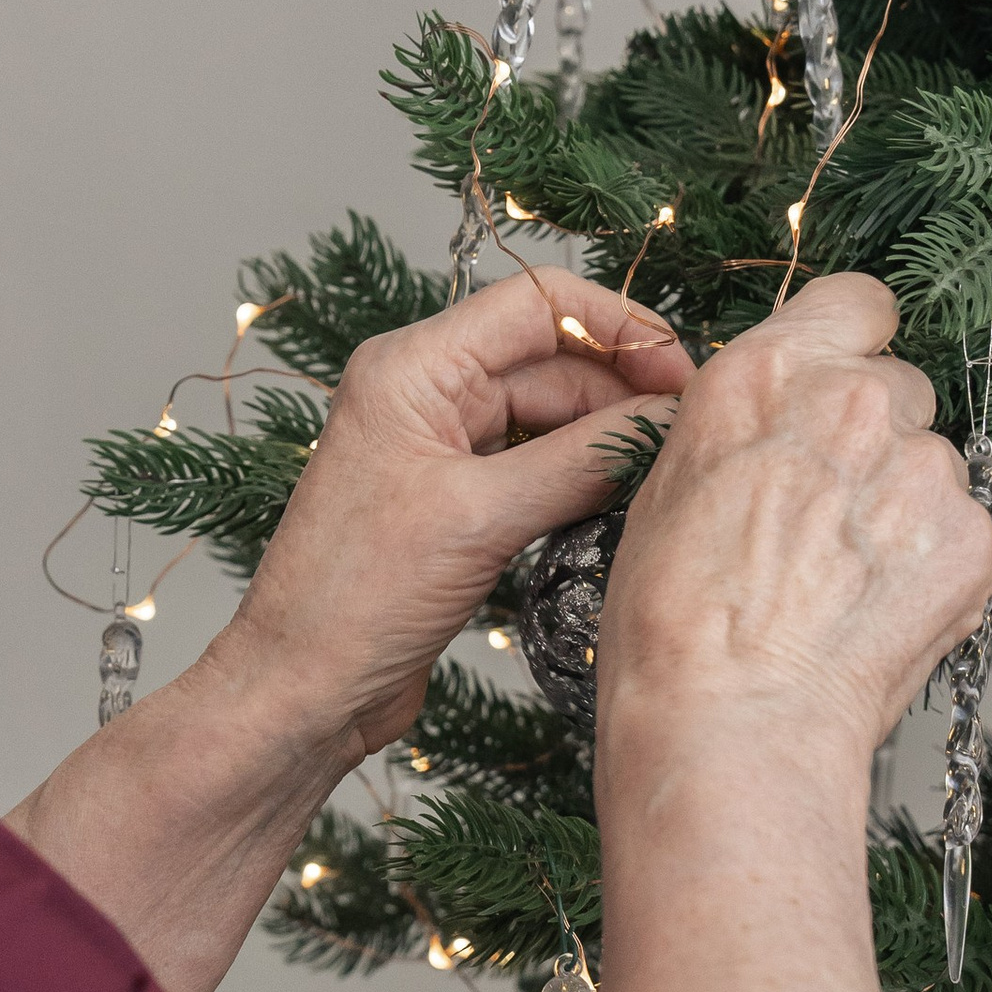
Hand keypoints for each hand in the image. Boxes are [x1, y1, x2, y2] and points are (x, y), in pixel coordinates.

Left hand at [229, 270, 691, 755]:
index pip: (536, 303)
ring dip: (605, 435)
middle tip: (687, 432)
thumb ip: (579, 461)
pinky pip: (535, 465)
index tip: (679, 372)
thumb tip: (665, 419)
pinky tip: (624, 497)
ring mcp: (439, 448)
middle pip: (550, 358)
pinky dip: (580, 475)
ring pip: (548, 415)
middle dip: (622, 386)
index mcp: (412, 368)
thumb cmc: (355, 597)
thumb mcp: (481, 519)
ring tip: (667, 466)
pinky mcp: (454, 501)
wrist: (303, 688)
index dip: (617, 327)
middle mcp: (424, 393)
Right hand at [596, 274, 991, 779]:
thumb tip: (777, 423)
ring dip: (904, 504)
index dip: (851, 343)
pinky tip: (877, 610)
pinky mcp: (975, 537)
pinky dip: (934, 563)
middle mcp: (853, 400)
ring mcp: (924, 467)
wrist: (733, 724)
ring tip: (845, 580)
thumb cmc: (675, 626)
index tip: (842, 380)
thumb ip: (743, 426)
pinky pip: (965, 528)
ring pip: (934, 461)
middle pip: (899, 385)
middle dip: (873, 437)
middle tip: (826, 513)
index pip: (857, 300)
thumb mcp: (670, 486)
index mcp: (765, 373)